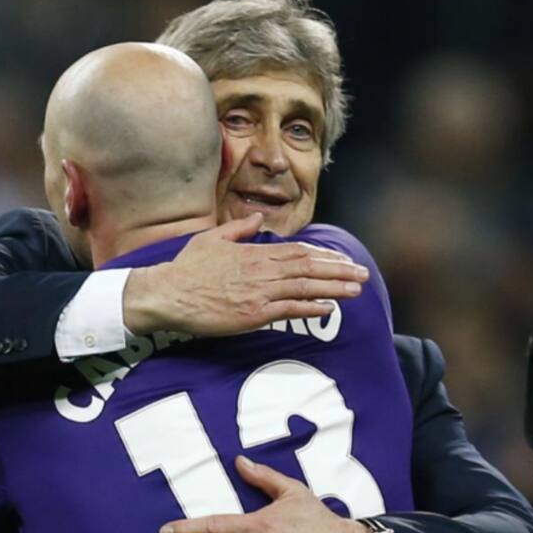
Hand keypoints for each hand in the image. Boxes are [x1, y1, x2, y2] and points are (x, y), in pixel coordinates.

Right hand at [122, 213, 368, 335]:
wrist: (169, 293)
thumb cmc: (187, 268)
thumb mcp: (212, 239)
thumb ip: (239, 229)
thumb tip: (257, 219)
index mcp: (254, 253)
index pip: (298, 252)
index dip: (325, 256)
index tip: (343, 259)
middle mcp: (262, 270)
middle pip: (309, 267)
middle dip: (339, 270)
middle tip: (363, 273)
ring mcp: (259, 292)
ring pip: (305, 286)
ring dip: (334, 287)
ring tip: (357, 289)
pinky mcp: (253, 314)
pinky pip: (289, 309)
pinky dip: (312, 307)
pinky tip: (330, 307)